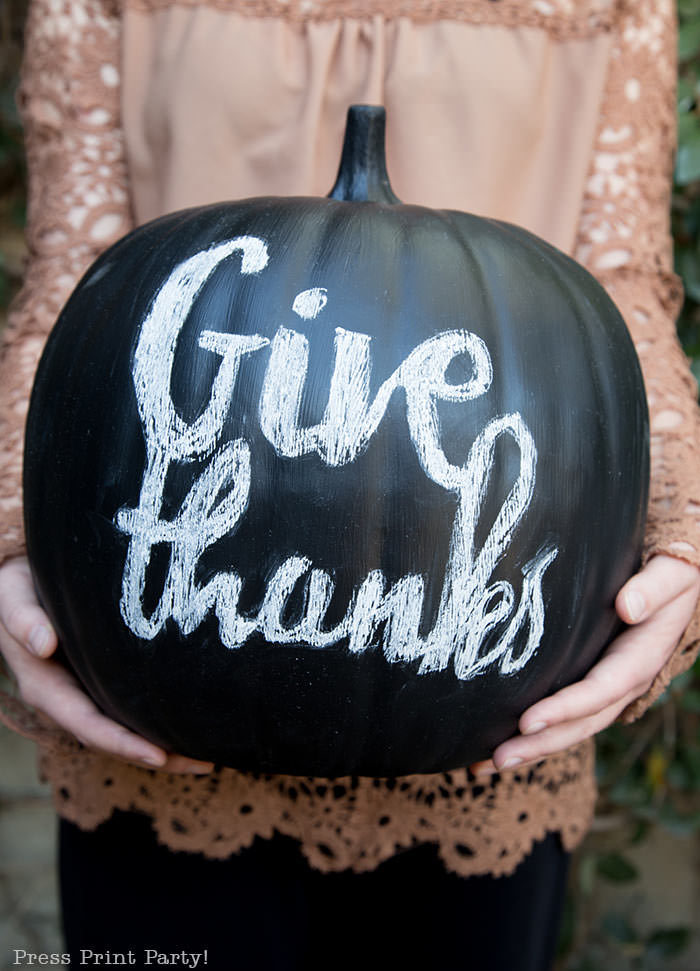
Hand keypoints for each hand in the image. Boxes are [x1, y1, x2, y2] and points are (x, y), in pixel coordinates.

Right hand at [0, 556, 213, 773]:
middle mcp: (66, 699)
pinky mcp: (100, 681)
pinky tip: (191, 722)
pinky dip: (157, 722)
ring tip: (208, 756)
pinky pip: (130, 709)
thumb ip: (22, 618)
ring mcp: (84, 692)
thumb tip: (44, 644)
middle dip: (157, 756)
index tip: (159, 756)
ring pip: (126, 729)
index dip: (122, 743)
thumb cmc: (15, 586)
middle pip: (113, 739)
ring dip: (165, 746)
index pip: (86, 724)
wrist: (15, 579)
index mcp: (44, 686)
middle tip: (204, 764)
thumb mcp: (12, 596)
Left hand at [471, 554, 699, 775]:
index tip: (528, 721)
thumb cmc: (671, 573)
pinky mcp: (591, 684)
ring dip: (530, 749)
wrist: (673, 581)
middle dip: (540, 744)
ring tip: (485, 765)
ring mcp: (607, 689)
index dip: (566, 708)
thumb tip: (628, 606)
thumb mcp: (672, 574)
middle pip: (581, 723)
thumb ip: (653, 588)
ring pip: (569, 728)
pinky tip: (494, 746)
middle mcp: (624, 683)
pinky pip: (563, 716)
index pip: (601, 690)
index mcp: (641, 659)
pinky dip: (532, 735)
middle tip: (498, 758)